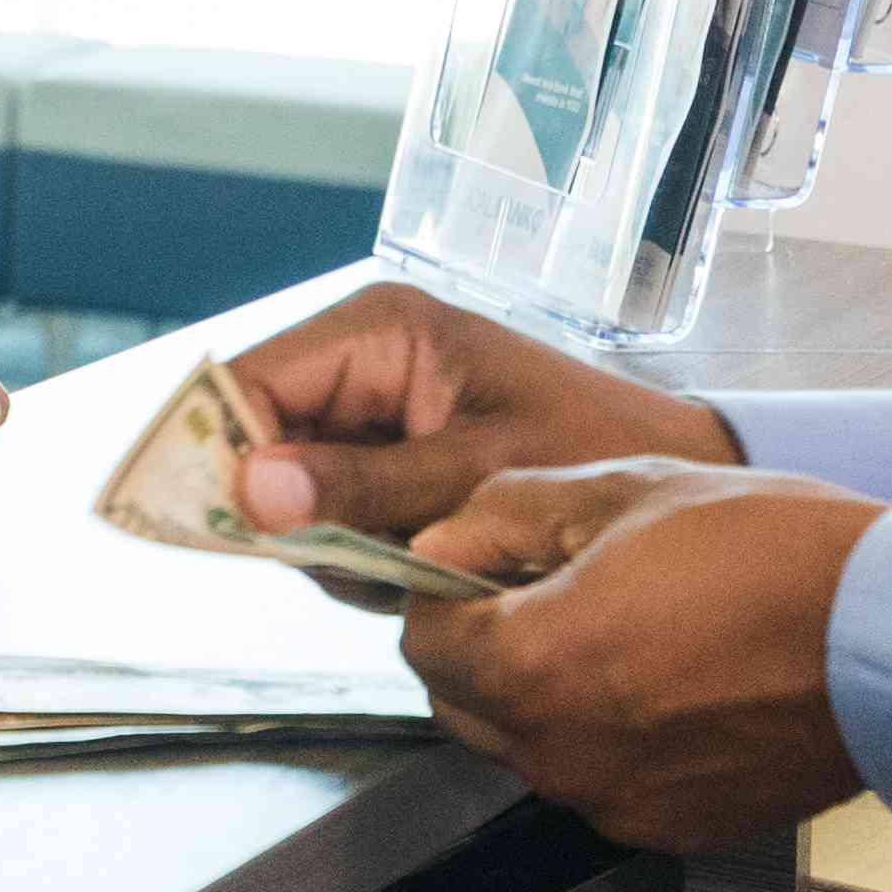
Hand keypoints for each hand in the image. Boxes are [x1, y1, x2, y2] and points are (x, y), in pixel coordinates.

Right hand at [226, 282, 734, 548]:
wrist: (674, 474)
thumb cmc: (595, 448)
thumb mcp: (477, 472)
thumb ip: (364, 487)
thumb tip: (253, 492)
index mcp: (379, 331)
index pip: (251, 383)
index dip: (217, 449)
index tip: (216, 523)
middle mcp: (361, 363)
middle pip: (260, 440)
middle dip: (298, 512)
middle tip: (364, 552)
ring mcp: (371, 414)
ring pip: (291, 491)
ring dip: (336, 543)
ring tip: (417, 556)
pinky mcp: (388, 462)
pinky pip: (333, 515)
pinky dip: (365, 555)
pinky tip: (422, 560)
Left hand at [396, 462, 883, 845]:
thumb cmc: (773, 554)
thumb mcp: (623, 490)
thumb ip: (505, 516)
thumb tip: (438, 544)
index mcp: (532, 668)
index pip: (423, 643)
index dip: (445, 592)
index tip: (489, 560)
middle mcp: (561, 755)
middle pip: (466, 704)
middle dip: (484, 645)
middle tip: (549, 586)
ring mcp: (620, 802)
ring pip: (531, 747)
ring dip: (546, 691)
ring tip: (624, 626)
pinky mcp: (677, 828)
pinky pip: (603, 780)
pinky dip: (610, 736)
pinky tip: (672, 679)